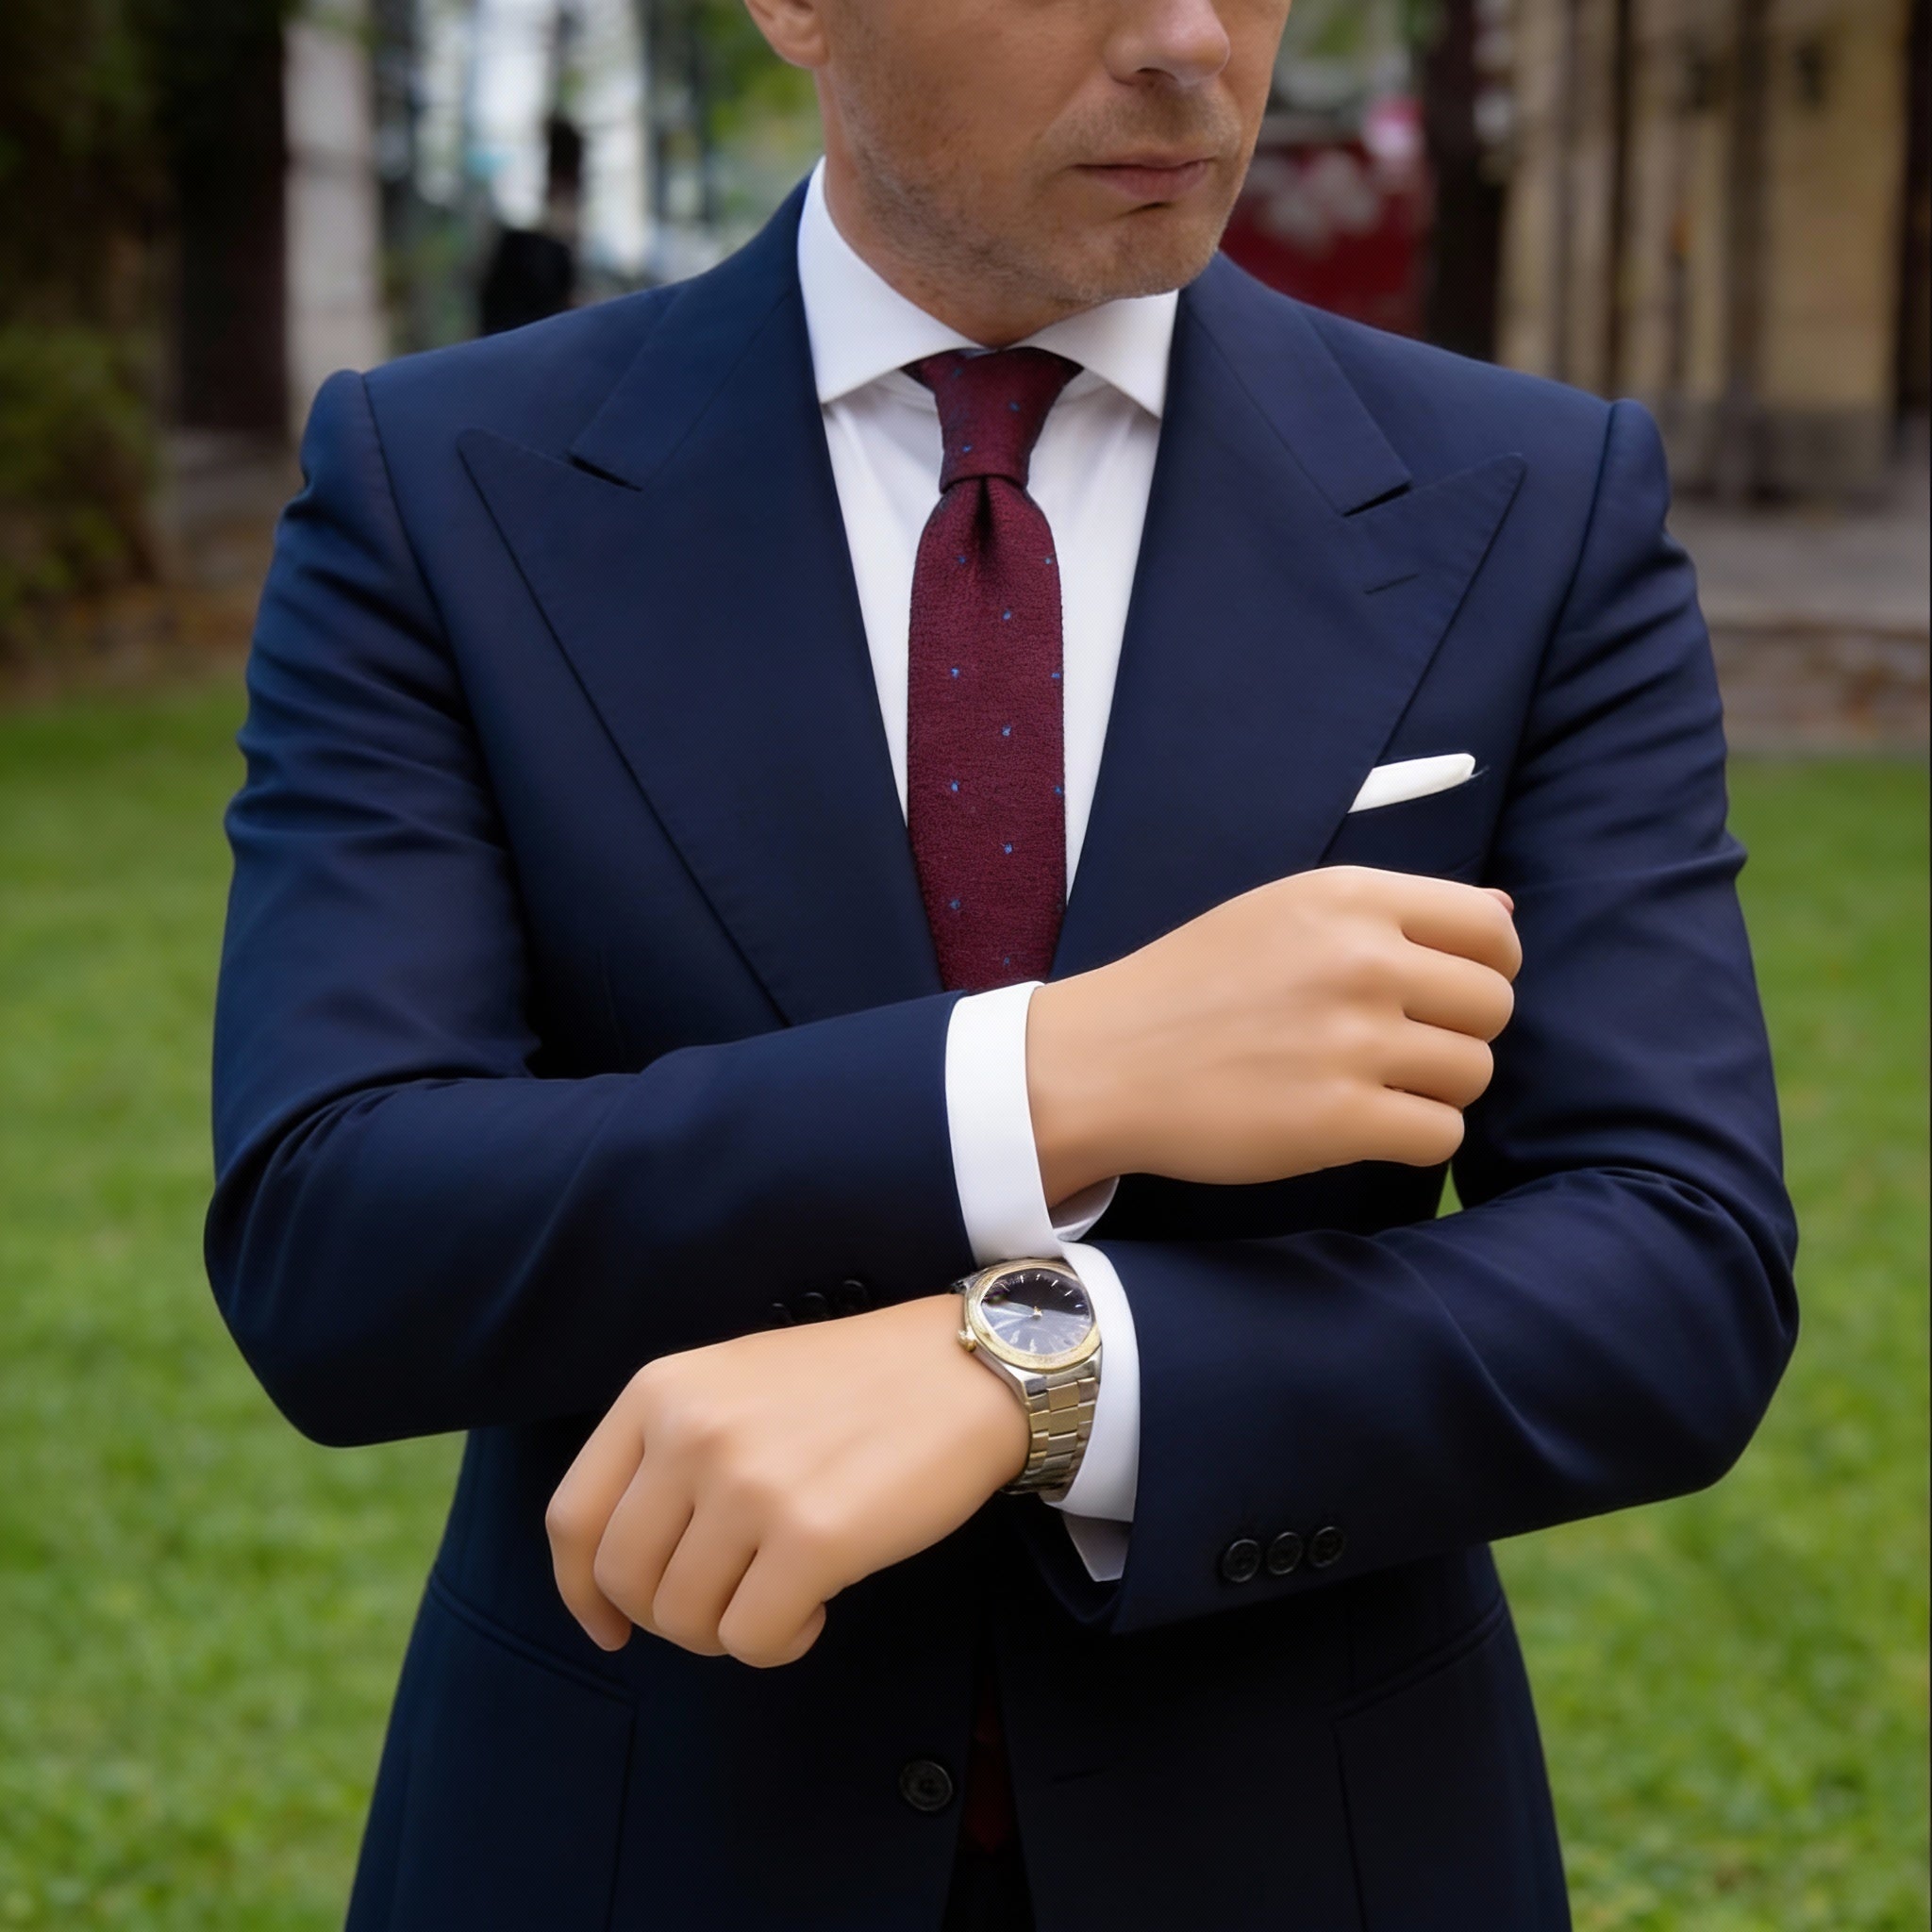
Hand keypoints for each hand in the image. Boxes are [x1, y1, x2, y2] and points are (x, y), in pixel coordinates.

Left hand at [546, 1294, 1027, 1666]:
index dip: (580, 1592)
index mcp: (661, 1391)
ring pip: (684, 1620)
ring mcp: (748, 1486)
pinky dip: (780, 1644)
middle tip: (727, 1606)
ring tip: (783, 1594)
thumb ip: (671, 1452)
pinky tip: (815, 1610)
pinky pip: (752, 1641)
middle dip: (668, 1619)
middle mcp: (690, 1434)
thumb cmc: (853, 1383)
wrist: (962, 1368)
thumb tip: (626, 1571)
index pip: (573, 1517)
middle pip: (624, 1581)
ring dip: (729, 1631)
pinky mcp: (811, 1539)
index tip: (611, 1626)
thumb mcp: (735, 1384)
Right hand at [1028, 866, 1520, 1200]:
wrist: (1102, 1062)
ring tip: (1375, 1087)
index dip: (1487, 968)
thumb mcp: (1283, 911)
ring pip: (1473, 1074)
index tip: (1446, 994)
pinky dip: (1415, 1140)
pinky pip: (1441, 1137)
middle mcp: (1360, 960)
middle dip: (1460, 1033)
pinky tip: (1365, 1126)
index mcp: (1350, 898)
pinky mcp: (1339, 1120)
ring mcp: (1352, 1042)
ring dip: (1437, 1089)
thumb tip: (1507, 912)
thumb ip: (1390, 912)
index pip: (1492, 930)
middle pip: (1493, 1006)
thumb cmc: (1191, 986)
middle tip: (1401, 1048)